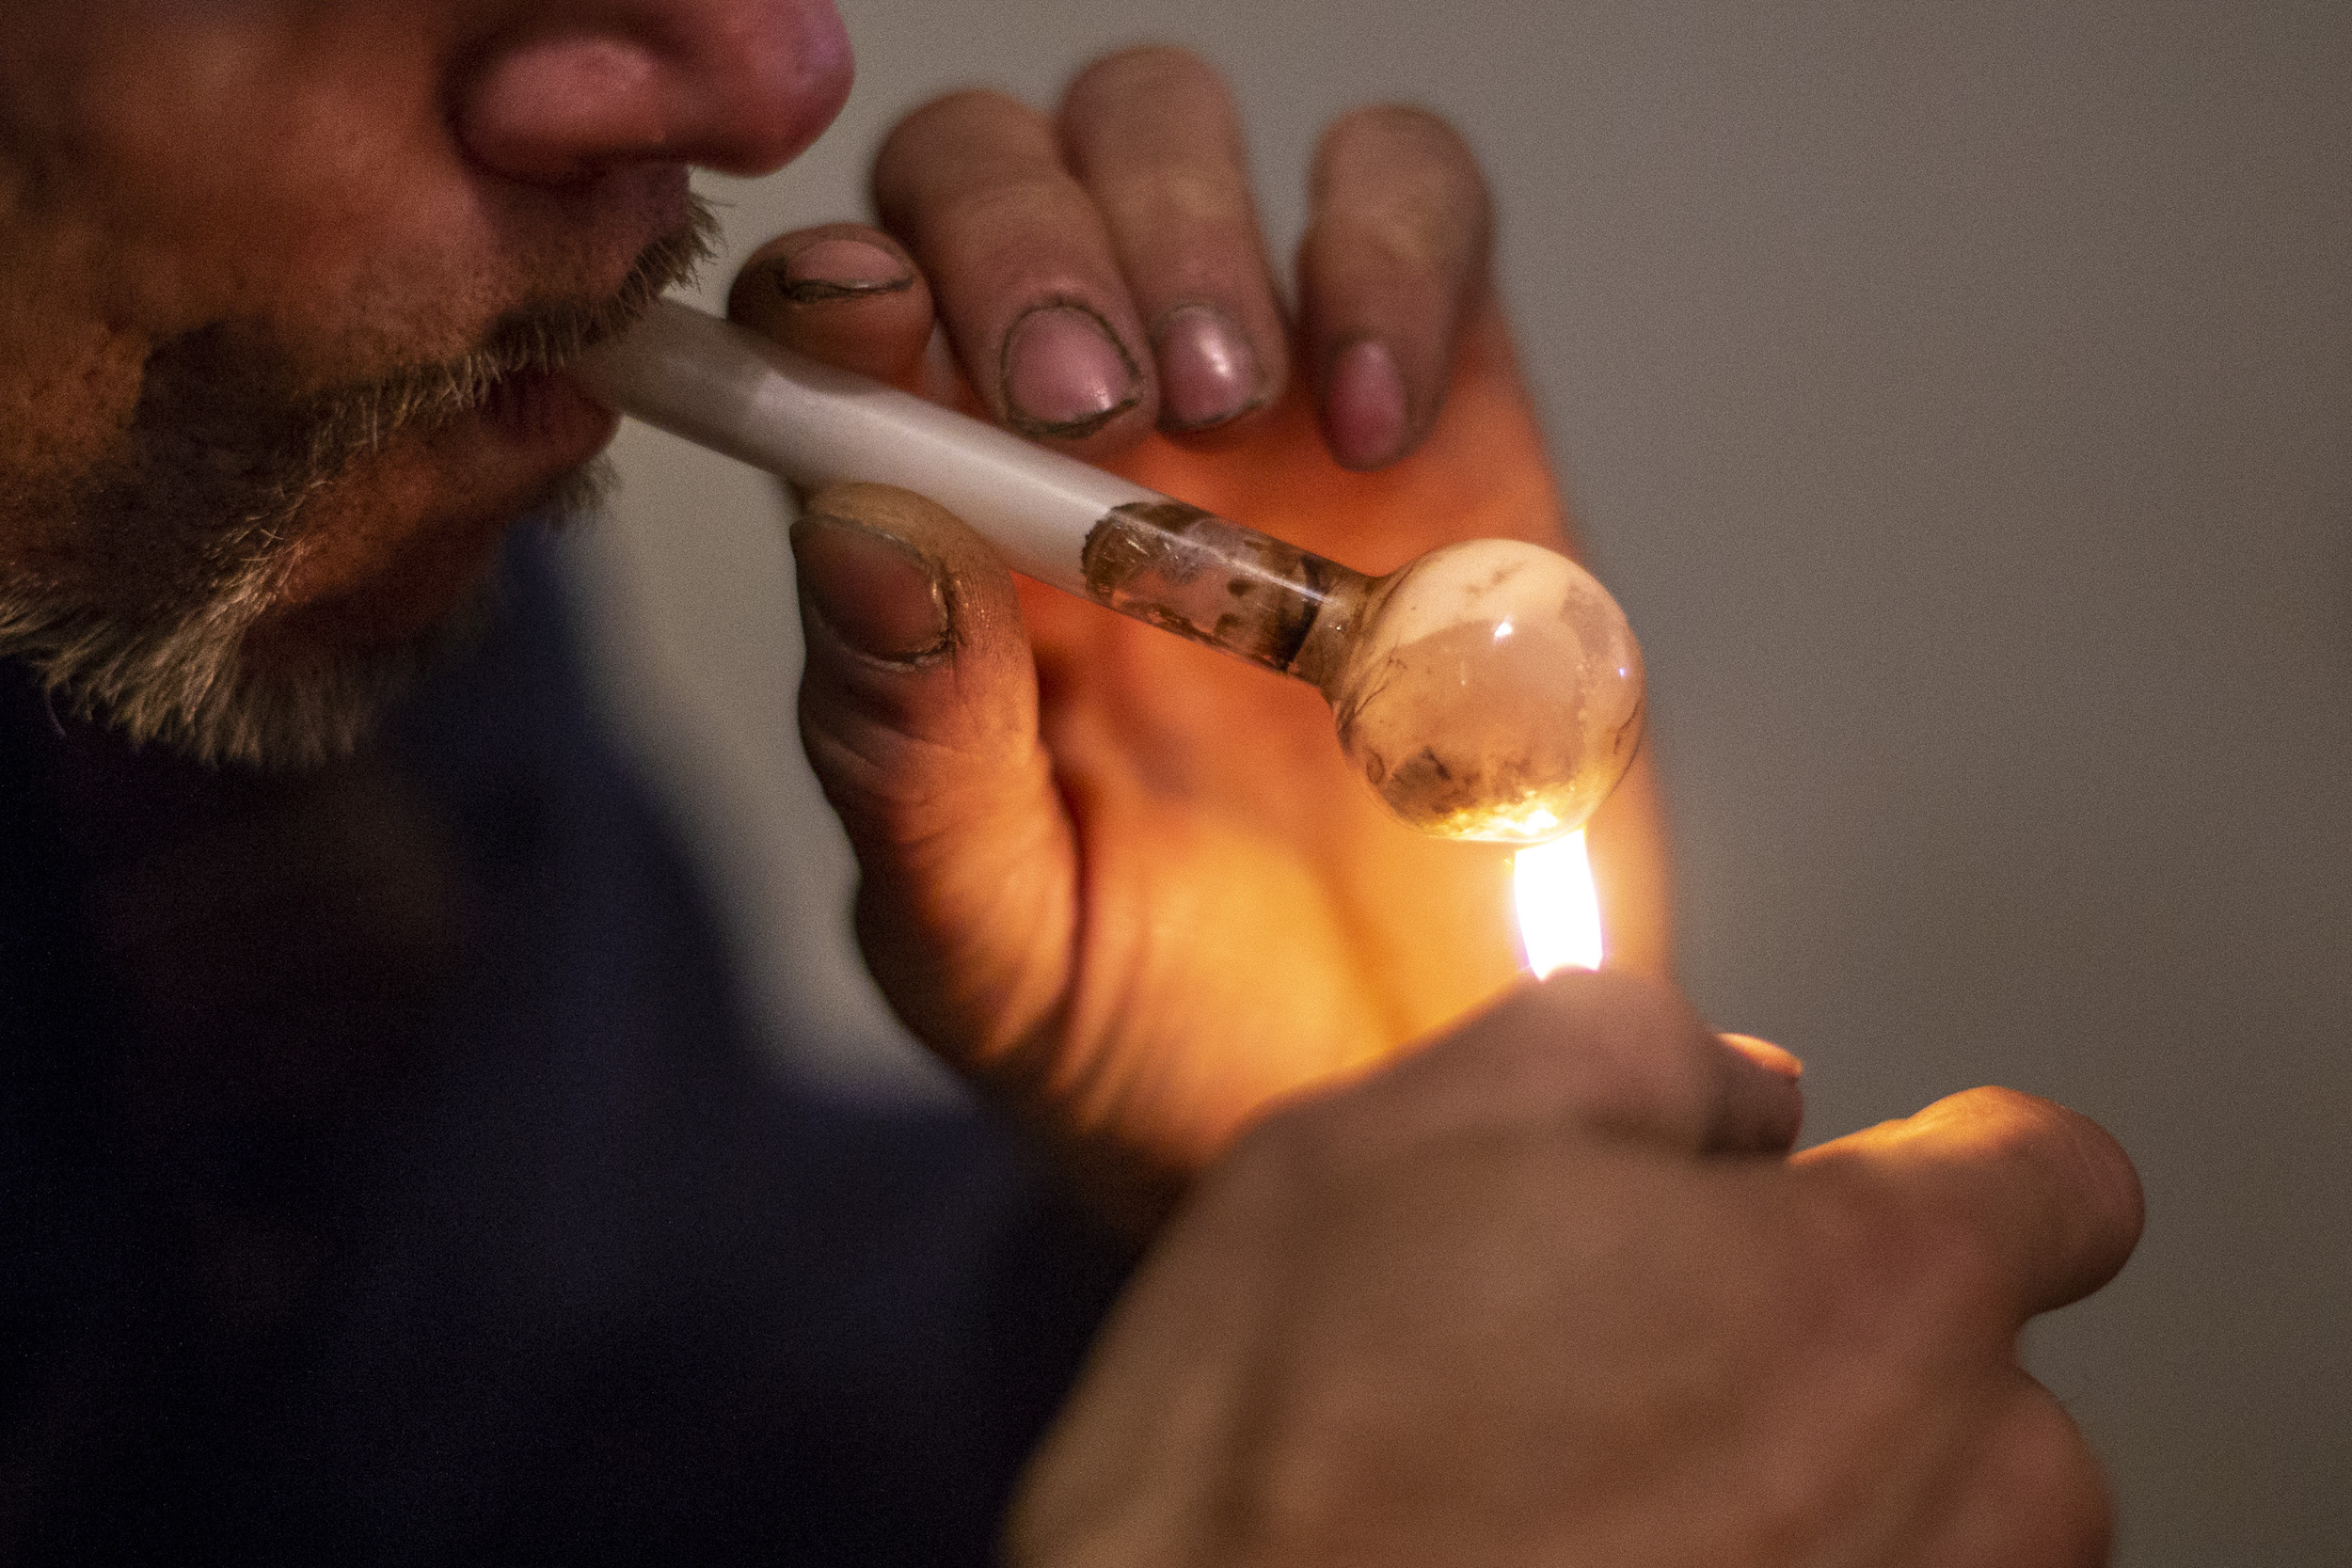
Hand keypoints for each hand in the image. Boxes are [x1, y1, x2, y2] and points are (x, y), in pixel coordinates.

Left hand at [730, 47, 1671, 1220]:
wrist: (1397, 1093)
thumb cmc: (1156, 1032)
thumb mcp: (988, 943)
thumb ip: (904, 755)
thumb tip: (853, 523)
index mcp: (925, 537)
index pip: (828, 320)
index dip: (832, 286)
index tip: (875, 335)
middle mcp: (1065, 430)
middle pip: (986, 167)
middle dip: (1021, 240)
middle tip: (1094, 401)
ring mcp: (1253, 391)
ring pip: (1166, 128)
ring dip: (1180, 220)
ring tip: (1235, 403)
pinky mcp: (1442, 388)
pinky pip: (1409, 197)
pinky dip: (1389, 251)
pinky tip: (1378, 418)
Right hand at [1008, 973, 2144, 1567]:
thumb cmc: (1293, 1461)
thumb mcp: (1411, 1124)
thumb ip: (1624, 1042)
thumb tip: (1721, 1082)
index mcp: (1871, 1292)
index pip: (2055, 1180)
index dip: (1944, 1160)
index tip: (1861, 1191)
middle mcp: (1950, 1497)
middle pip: (1984, 1383)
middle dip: (1842, 1350)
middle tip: (1638, 1357)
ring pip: (1924, 1535)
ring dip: (1811, 1497)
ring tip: (1591, 1494)